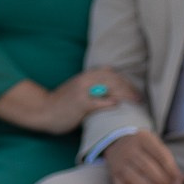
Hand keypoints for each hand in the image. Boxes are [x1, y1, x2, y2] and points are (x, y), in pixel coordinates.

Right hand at [1, 68, 131, 133]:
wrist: (43, 110)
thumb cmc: (62, 103)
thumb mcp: (77, 89)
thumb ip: (92, 87)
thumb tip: (111, 91)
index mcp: (85, 76)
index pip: (111, 73)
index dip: (125, 81)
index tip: (135, 90)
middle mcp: (85, 80)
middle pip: (113, 79)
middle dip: (129, 87)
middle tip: (140, 97)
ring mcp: (83, 91)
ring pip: (109, 88)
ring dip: (125, 94)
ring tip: (135, 101)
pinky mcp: (80, 104)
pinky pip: (98, 102)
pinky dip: (109, 102)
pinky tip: (118, 105)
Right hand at [103, 129, 181, 183]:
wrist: (117, 143)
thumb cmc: (144, 148)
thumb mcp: (156, 146)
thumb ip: (168, 161)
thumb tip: (180, 180)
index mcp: (143, 139)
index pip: (160, 155)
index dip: (171, 171)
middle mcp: (128, 149)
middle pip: (146, 166)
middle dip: (160, 181)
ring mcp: (119, 163)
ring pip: (132, 177)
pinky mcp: (113, 176)